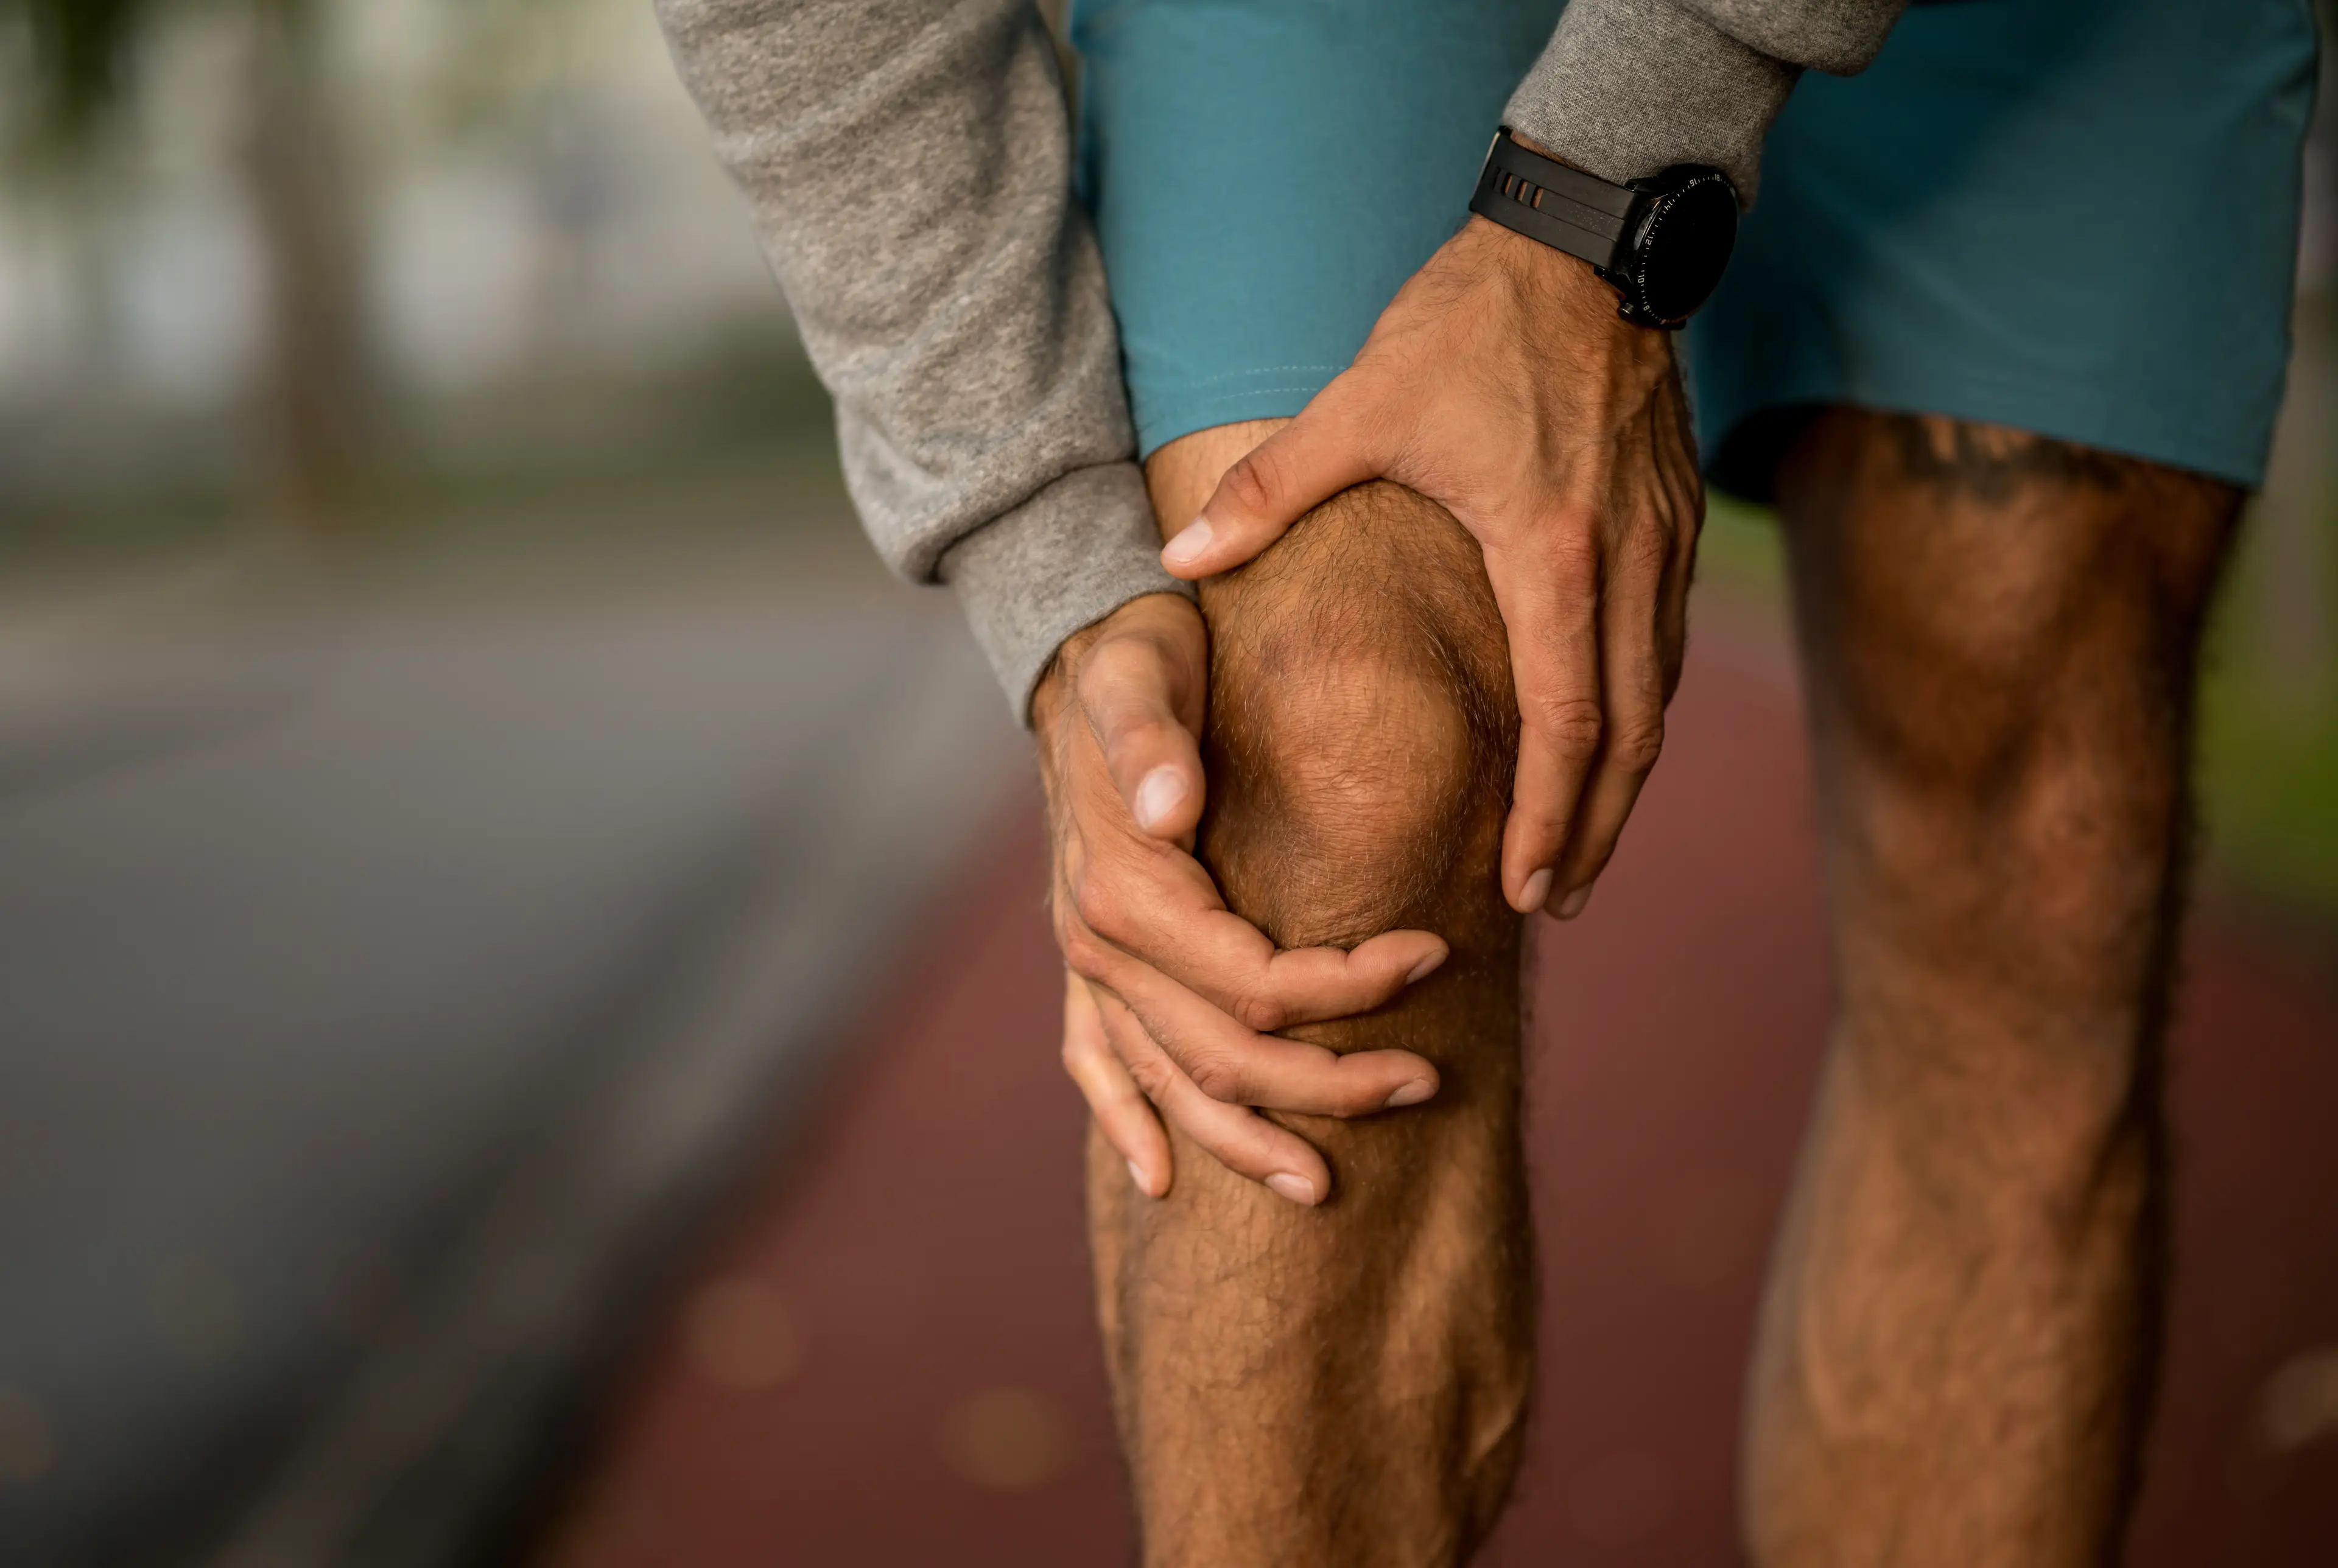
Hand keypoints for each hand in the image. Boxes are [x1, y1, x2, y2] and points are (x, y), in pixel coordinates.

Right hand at [1037, 593, 1449, 1204]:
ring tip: (1328, 1184)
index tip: (1435, 951)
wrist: (1084, 660)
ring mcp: (1087, 968)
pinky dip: (1128, 1126)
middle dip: (1331, 1083)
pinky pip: (1097, 1067)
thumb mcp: (1141, 673)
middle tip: (1430, 1079)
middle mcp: (1096, 947)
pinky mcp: (1086, 971)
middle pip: (1226, 1056)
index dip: (1349, 986)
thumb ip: (1150, 739)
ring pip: (1173, 1087)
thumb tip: (1173, 805)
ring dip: (1251, 1141)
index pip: (1254, 981)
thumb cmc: (1136, 661)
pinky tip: (1164, 1181)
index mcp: (1123, 892)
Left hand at [1158, 213, 1701, 918]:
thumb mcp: (1361, 404)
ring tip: (1580, 849)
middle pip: (1628, 738)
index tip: (1520, 888)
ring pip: (1659, 699)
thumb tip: (1175, 554)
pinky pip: (1666, 647)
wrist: (1588, 240)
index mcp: (1551, 555)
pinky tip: (1606, 744)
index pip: (1563, 725)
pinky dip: (1639, 713)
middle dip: (1592, 831)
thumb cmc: (1473, 323)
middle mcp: (1627, 564)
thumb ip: (1267, 492)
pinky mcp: (1677, 520)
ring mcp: (1665, 544)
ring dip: (1623, 782)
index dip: (1544, 818)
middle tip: (1553, 902)